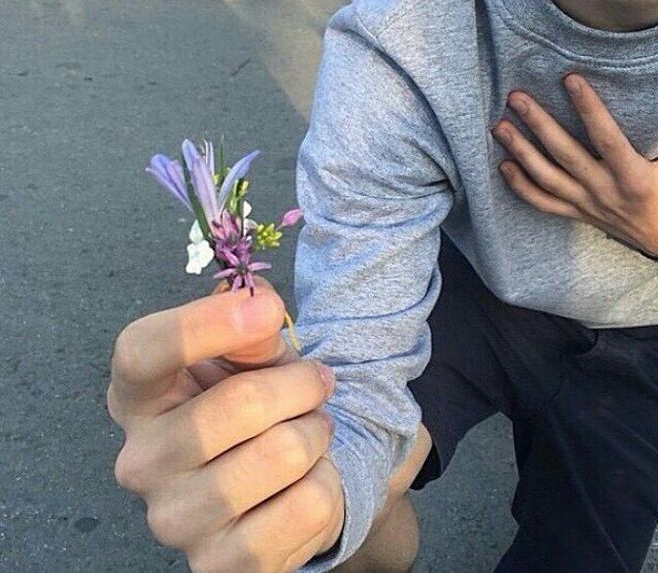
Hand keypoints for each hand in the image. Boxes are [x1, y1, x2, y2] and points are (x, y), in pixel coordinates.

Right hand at [107, 280, 344, 572]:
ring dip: (316, 431)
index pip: (140, 351)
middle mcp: (139, 461)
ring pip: (281, 453)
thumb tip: (257, 305)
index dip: (205, 323)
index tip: (267, 310)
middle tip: (315, 384)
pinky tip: (306, 480)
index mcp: (137, 396)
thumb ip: (250, 325)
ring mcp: (174, 520)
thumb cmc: (254, 403)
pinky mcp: (219, 566)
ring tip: (308, 432)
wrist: (275, 483)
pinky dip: (325, 481)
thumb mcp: (251, 355)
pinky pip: (306, 505)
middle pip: (235, 403)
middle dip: (299, 384)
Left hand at [492, 75, 657, 269]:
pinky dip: (521, 188)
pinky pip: (544, 204)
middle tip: (516, 98)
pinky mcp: (580, 215)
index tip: (570, 79)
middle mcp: (605, 193)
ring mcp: (588, 206)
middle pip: (564, 155)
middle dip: (538, 124)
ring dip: (520, 152)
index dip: (587, 108)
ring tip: (499, 127)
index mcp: (635, 179)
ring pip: (546, 180)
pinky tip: (504, 166)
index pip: (606, 138)